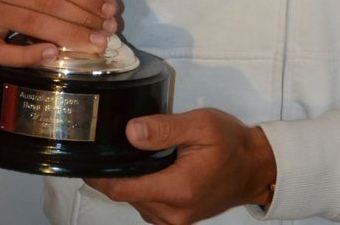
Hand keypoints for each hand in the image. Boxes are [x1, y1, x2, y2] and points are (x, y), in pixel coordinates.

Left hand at [85, 109, 276, 224]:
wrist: (255, 168)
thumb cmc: (230, 142)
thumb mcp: (201, 125)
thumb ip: (165, 128)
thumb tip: (130, 132)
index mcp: (177, 190)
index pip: (122, 189)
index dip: (99, 176)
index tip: (85, 159)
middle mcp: (172, 214)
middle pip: (126, 195)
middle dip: (116, 172)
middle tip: (109, 142)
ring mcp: (174, 221)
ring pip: (136, 201)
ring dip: (131, 179)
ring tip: (132, 152)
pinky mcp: (177, 221)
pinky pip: (148, 205)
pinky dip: (143, 187)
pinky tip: (149, 167)